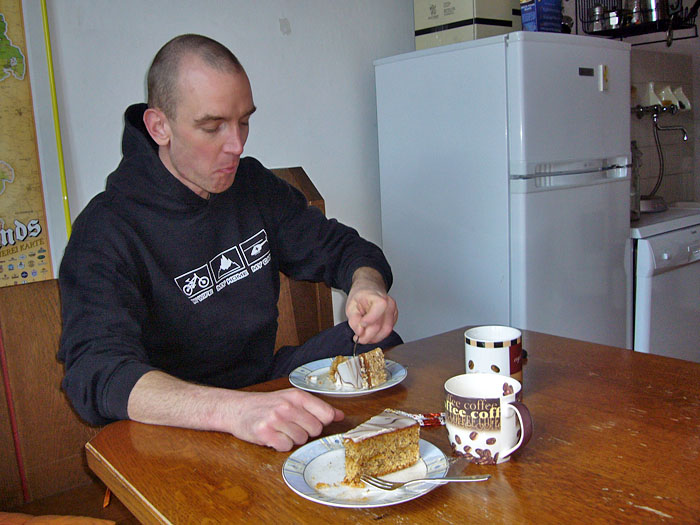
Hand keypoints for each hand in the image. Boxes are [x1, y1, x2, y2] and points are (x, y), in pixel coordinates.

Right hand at [128, 372, 342, 450]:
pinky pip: (285, 447)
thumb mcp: (292, 400)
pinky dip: (279, 445)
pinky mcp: (264, 433)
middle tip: (290, 426)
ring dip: (291, 439)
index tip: (312, 423)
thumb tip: (341, 416)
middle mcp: (287, 405)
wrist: (236, 409)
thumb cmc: (267, 405)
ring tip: (279, 430)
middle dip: (305, 432)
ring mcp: (275, 419)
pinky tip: (271, 437)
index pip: (325, 414)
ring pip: (300, 440)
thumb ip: (318, 408)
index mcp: (296, 396)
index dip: (321, 422)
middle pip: (315, 430)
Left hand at [345, 267, 397, 343]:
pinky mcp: (395, 316)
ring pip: (387, 331)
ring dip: (375, 338)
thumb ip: (354, 321)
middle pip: (381, 326)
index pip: (377, 313)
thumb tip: (360, 332)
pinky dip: (379, 334)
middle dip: (369, 336)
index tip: (359, 330)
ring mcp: (393, 310)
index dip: (368, 324)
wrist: (369, 288)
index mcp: (377, 297)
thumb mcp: (350, 307)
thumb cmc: (361, 296)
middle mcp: (388, 303)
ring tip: (365, 337)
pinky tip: (371, 331)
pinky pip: (388, 330)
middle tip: (359, 339)